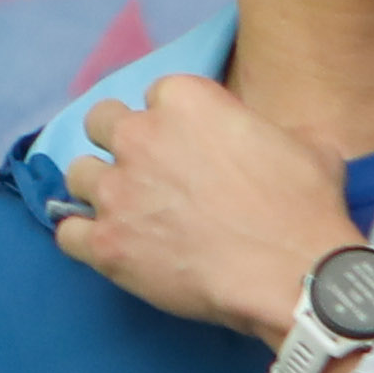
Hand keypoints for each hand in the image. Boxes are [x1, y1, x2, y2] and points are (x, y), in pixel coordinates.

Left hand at [52, 74, 361, 346]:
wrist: (293, 277)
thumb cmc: (304, 209)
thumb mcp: (306, 144)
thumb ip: (263, 129)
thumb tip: (263, 139)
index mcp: (184, 100)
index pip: (156, 95)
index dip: (171, 123)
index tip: (187, 147)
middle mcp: (139, 136)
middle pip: (101, 122)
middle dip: (120, 143)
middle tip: (148, 174)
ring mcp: (117, 190)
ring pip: (79, 175)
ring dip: (99, 190)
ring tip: (129, 213)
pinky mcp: (105, 243)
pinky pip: (67, 232)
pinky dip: (83, 238)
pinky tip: (108, 246)